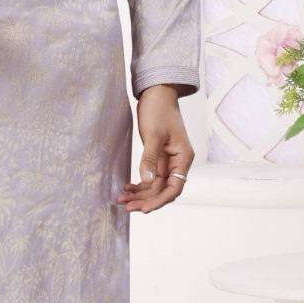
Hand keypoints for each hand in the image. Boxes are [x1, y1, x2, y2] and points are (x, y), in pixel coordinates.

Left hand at [115, 85, 194, 211]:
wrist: (157, 93)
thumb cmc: (159, 110)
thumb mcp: (154, 134)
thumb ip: (150, 158)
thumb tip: (147, 181)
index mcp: (183, 158)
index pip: (174, 188)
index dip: (160, 201)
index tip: (144, 208)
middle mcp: (177, 163)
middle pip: (163, 190)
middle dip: (145, 200)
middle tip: (125, 207)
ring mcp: (167, 162)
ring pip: (154, 186)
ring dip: (139, 194)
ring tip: (120, 200)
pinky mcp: (157, 158)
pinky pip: (149, 177)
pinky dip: (138, 184)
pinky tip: (126, 188)